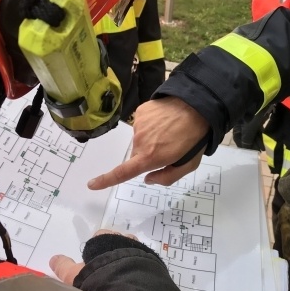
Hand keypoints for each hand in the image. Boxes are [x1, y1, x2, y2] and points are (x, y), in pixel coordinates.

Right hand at [50, 230, 138, 284]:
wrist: (129, 290)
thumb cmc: (97, 278)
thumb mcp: (73, 276)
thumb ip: (63, 267)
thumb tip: (54, 259)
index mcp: (105, 237)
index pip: (100, 236)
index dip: (95, 249)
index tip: (94, 263)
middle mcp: (124, 239)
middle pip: (118, 243)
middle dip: (113, 254)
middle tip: (107, 272)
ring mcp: (141, 250)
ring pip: (132, 252)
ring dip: (127, 262)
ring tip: (121, 279)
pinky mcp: (153, 263)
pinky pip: (144, 264)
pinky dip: (139, 271)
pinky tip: (133, 284)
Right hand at [87, 97, 208, 189]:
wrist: (197, 106)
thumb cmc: (195, 138)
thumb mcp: (188, 165)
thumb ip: (167, 177)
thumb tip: (147, 178)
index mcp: (150, 158)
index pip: (123, 172)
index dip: (106, 180)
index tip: (92, 184)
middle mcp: (140, 142)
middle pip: (137, 155)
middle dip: (149, 155)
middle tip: (169, 147)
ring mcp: (138, 125)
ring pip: (141, 139)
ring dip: (152, 138)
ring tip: (170, 131)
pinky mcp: (140, 112)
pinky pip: (142, 124)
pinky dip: (151, 125)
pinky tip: (165, 120)